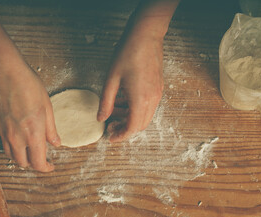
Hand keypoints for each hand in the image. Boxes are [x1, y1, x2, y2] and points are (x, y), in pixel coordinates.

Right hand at [0, 66, 59, 171]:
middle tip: (41, 157)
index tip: (50, 165)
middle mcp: (17, 138)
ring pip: (11, 156)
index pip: (38, 163)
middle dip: (33, 163)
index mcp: (33, 134)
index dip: (45, 168)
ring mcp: (4, 133)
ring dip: (21, 157)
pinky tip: (19, 137)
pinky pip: (4, 143)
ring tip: (29, 149)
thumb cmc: (29, 86)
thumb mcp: (47, 107)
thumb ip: (51, 129)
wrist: (5, 74)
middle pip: (23, 163)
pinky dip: (12, 147)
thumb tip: (56, 143)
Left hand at [97, 0, 178, 141]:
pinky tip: (124, 99)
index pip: (132, 128)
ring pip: (144, 116)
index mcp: (140, 100)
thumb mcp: (111, 80)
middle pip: (140, 125)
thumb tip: (101, 118)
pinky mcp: (158, 88)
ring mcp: (157, 94)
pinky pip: (148, 106)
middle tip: (111, 125)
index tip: (110, 136)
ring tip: (115, 109)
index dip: (120, 136)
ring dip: (130, 118)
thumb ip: (106, 102)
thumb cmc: (127, 54)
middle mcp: (152, 100)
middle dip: (125, 129)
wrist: (145, 36)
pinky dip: (136, 108)